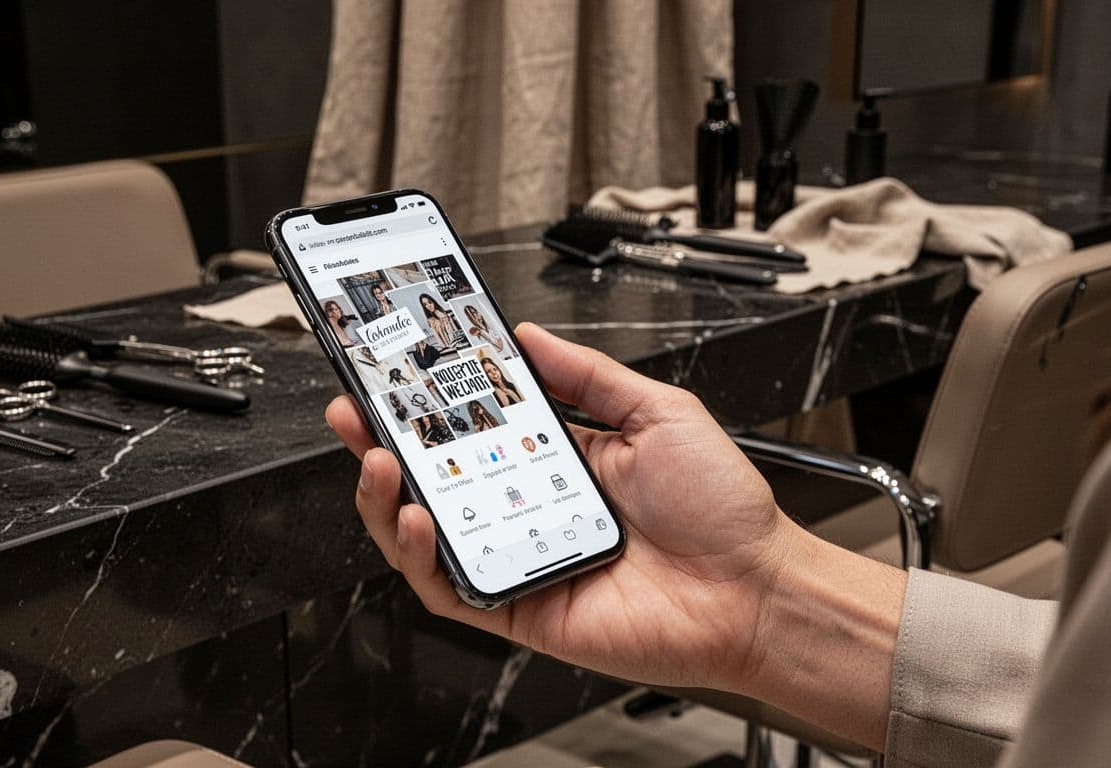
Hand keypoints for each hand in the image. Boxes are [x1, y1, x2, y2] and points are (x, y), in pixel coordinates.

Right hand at [325, 322, 802, 694]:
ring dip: (389, 499)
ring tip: (379, 460)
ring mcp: (518, 558)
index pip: (473, 425)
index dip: (427, 399)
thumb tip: (528, 337)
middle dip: (383, 443)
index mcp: (556, 459)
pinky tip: (421, 518)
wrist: (755, 588)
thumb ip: (587, 374)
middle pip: (434, 477)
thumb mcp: (656, 412)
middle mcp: (528, 507)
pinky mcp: (518, 607)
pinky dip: (423, 557)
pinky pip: (450, 587)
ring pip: (426, 535)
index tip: (393, 366)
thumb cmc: (720, 509)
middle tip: (355, 408)